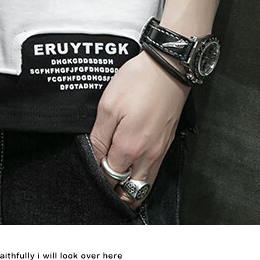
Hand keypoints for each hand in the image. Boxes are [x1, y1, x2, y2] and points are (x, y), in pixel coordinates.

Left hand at [88, 51, 189, 207]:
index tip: (90, 166)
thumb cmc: (137, 82)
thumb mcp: (108, 106)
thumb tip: (95, 159)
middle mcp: (148, 156)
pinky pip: (153, 171)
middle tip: (102, 176)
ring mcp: (160, 151)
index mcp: (130, 147)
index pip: (109, 178)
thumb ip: (99, 137)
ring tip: (115, 175)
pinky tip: (130, 163)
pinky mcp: (166, 144)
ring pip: (144, 185)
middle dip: (114, 189)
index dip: (97, 175)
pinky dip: (141, 175)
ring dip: (129, 187)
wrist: (168, 68)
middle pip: (130, 192)